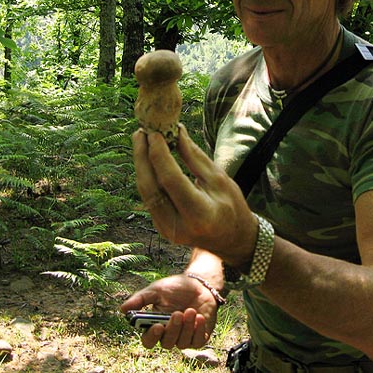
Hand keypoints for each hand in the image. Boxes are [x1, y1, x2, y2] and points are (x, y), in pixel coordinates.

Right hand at [120, 274, 216, 349]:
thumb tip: (122, 309)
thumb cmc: (175, 288)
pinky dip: (199, 331)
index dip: (152, 336)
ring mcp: (184, 337)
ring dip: (186, 327)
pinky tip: (200, 317)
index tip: (158, 326)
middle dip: (173, 329)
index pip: (148, 340)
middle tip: (177, 313)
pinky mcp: (199, 336)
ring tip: (191, 310)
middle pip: (166, 343)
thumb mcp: (157, 289)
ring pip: (181, 343)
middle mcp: (169, 335)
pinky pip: (198, 341)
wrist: (199, 284)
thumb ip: (141, 299)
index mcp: (155, 326)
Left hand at [133, 124, 257, 265]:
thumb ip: (194, 157)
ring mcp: (167, 230)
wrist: (232, 240)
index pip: (171, 180)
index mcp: (200, 214)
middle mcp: (179, 226)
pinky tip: (148, 158)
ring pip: (146, 192)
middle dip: (142, 157)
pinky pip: (149, 197)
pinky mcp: (161, 227)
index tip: (155, 133)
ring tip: (141, 140)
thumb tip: (177, 132)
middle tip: (141, 132)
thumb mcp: (219, 179)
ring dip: (141, 165)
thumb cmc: (231, 206)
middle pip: (151, 187)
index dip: (160, 154)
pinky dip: (148, 176)